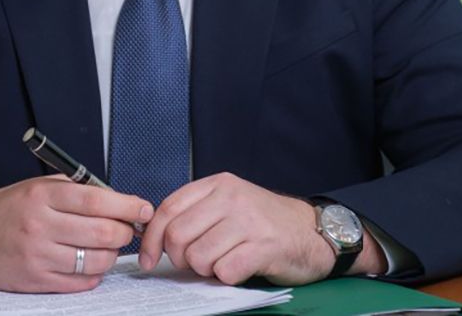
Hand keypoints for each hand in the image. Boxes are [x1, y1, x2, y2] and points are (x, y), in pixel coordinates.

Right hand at [0, 177, 153, 291]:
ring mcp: (37, 256)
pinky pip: (80, 282)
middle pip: (103, 232)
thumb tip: (118, 200)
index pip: (98, 200)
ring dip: (111, 254)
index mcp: (43, 195)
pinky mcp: (35, 281)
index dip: (129, 206)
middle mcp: (40, 225)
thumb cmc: (5, 209)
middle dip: (125, 232)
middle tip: (128, 230)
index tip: (144, 208)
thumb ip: (75, 190)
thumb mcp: (36, 186)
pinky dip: (94, 274)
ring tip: (108, 246)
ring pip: (96, 261)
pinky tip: (90, 263)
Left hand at [136, 172, 336, 285]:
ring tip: (224, 262)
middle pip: (178, 236)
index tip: (149, 259)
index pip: (168, 209)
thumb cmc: (265, 222)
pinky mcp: (264, 246)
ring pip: (198, 257)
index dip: (152, 238)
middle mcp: (231, 197)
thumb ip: (196, 213)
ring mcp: (249, 221)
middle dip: (180, 259)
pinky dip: (227, 277)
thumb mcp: (229, 204)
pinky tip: (241, 268)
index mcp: (218, 184)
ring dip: (206, 270)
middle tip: (197, 263)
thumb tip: (156, 238)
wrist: (313, 231)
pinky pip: (225, 271)